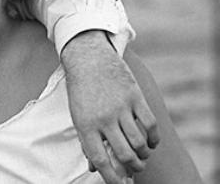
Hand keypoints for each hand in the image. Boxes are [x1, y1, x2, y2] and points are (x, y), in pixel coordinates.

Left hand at [61, 30, 158, 183]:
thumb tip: (94, 168)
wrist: (89, 59)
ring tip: (141, 156)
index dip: (110, 177)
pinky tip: (150, 142)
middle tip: (134, 169)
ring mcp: (121, 107)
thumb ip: (86, 141)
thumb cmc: (81, 91)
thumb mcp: (77, 115)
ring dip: (143, 155)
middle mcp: (103, 118)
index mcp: (85, 124)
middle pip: (124, 154)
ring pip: (139, 142)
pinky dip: (153, 138)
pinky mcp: (135, 97)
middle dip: (133, 168)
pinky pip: (150, 124)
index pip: (100, 159)